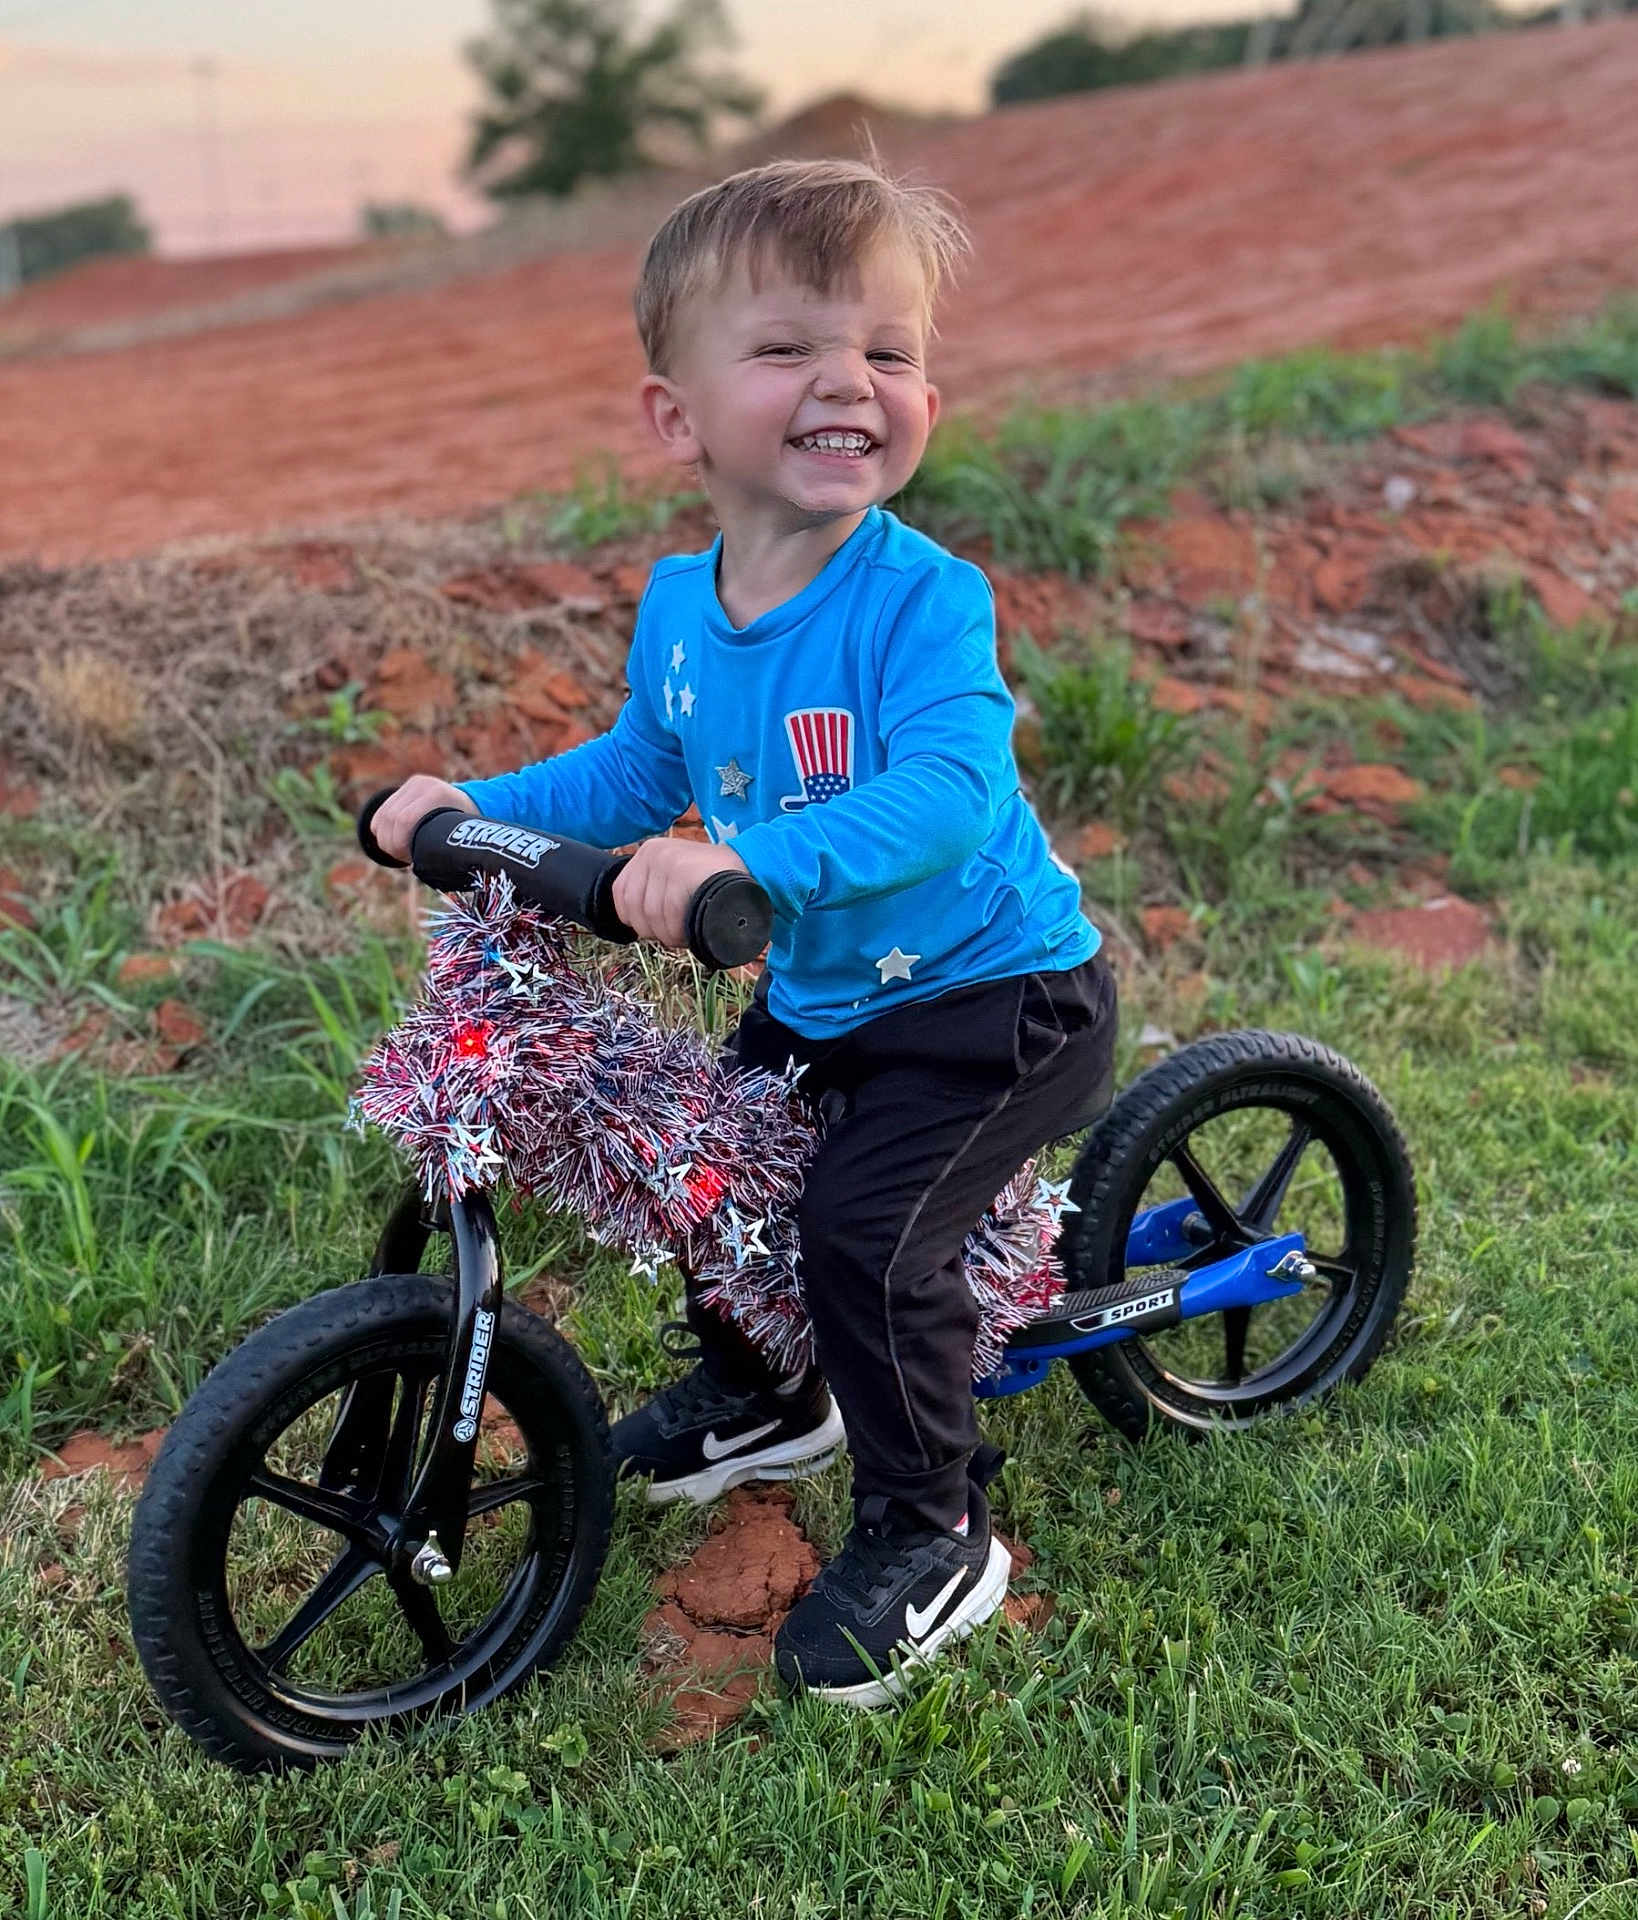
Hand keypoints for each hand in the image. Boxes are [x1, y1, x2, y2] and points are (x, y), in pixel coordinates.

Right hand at [371, 776, 476, 863]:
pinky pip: (380, 814)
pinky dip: (381, 832)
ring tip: (400, 851)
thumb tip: (421, 867)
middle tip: (403, 857)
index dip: (400, 843)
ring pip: (383, 817)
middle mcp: (424, 785)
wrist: (469, 805)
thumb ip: (439, 847)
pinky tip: (393, 842)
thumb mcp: (457, 838)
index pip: (405, 819)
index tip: (408, 858)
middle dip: (392, 843)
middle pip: (391, 817)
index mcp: (438, 795)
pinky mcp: (405, 789)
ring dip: (385, 839)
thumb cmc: (464, 830)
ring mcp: (413, 785)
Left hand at [613, 837, 748, 948]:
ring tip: (685, 934)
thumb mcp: (678, 876)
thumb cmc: (716, 882)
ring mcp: (666, 859)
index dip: (634, 920)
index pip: (620, 895)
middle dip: (653, 931)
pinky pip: (668, 912)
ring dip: (668, 935)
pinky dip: (677, 930)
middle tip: (675, 935)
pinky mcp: (682, 870)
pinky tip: (689, 933)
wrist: (755, 868)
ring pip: (651, 914)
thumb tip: (634, 921)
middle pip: (634, 908)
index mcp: (647, 852)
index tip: (654, 929)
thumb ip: (655, 889)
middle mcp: (652, 852)